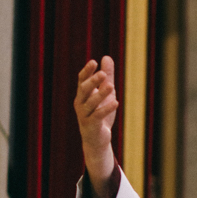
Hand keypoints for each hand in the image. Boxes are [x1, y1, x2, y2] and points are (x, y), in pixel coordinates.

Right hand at [74, 57, 117, 197]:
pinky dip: (106, 109)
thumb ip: (106, 77)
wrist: (96, 140)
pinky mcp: (91, 126)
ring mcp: (84, 116)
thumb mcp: (104, 93)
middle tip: (103, 73)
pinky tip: (116, 102)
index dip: (87, 71)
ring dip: (101, 94)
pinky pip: (98, 116)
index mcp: (82, 95)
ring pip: (91, 103)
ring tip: (111, 86)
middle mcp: (80, 104)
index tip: (94, 62)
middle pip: (84, 90)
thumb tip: (107, 57)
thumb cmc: (100, 115)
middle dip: (93, 81)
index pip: (81, 80)